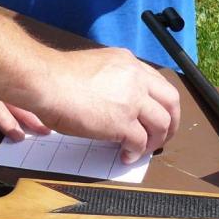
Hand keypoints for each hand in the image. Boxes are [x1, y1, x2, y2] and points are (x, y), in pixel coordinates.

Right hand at [32, 46, 180, 163]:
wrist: (47, 82)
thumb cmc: (58, 76)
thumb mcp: (95, 66)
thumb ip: (112, 78)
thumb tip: (113, 99)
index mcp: (128, 62)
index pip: (158, 82)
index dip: (161, 102)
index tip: (156, 115)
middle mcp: (135, 78)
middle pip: (171, 101)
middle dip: (171, 122)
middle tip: (162, 136)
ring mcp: (132, 99)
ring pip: (161, 123)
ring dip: (155, 141)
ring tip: (142, 150)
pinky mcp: (123, 122)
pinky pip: (140, 142)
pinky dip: (136, 153)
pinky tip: (125, 156)